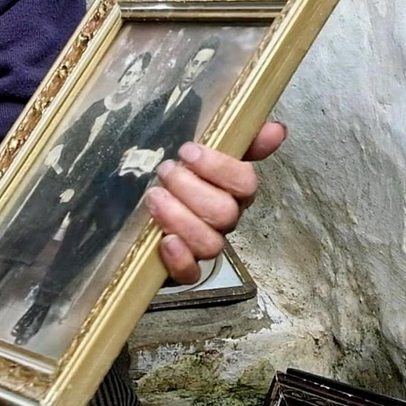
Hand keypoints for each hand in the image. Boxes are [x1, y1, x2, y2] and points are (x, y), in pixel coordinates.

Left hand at [144, 121, 286, 283]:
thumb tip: (276, 130)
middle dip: (191, 190)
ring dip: (180, 219)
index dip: (219, 168)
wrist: (129, 203)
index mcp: (231, 191)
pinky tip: (165, 241)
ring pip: (210, 244)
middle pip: (225, 214)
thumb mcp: (200, 149)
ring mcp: (201, 245)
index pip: (245, 184)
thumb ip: (240, 139)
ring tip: (155, 197)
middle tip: (166, 172)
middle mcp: (222, 221)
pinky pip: (190, 275)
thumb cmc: (173, 174)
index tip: (188, 151)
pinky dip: (180, 260)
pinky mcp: (180, 268)